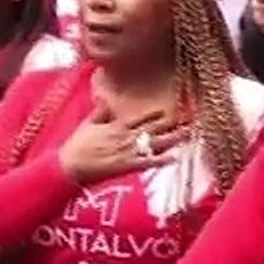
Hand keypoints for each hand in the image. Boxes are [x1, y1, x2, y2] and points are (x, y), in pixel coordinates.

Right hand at [58, 102, 184, 185]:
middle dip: (175, 122)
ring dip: (174, 138)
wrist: (69, 165)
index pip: (144, 116)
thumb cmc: (77, 145)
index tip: (177, 106)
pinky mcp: (126, 166)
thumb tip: (106, 97)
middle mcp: (126, 136)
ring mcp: (127, 151)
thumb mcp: (88, 123)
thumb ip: (101, 110)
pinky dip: (161, 160)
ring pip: (156, 142)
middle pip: (156, 127)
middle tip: (194, 116)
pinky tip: (175, 157)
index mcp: (118, 125)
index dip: (162, 112)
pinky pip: (147, 162)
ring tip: (191, 132)